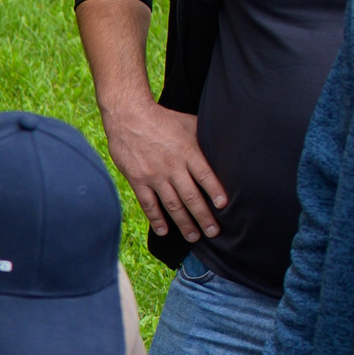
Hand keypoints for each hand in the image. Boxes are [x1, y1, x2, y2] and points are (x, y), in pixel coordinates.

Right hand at [103, 100, 224, 242]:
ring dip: (184, 223)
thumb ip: (204, 138)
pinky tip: (164, 230)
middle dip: (204, 216)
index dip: (215, 192)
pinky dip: (157, 218)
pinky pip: (149, 204)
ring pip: (172, 204)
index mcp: (188, 151)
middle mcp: (172, 166)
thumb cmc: (163, 119)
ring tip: (194, 237)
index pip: (206, 176)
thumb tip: (224, 147)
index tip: (224, 206)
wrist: (129, 117)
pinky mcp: (138, 180)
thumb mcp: (189, 123)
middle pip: (191, 196)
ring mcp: (154, 175)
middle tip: (214, 232)